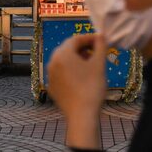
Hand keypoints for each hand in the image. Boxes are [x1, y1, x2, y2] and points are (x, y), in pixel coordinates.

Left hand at [47, 34, 106, 148]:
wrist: (81, 115)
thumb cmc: (91, 87)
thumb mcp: (99, 64)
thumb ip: (100, 46)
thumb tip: (101, 35)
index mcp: (62, 54)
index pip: (75, 39)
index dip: (89, 38)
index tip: (100, 41)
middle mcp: (52, 62)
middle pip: (67, 49)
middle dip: (82, 49)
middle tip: (96, 53)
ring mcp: (50, 76)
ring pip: (63, 61)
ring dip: (76, 60)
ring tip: (90, 65)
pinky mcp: (51, 88)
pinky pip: (61, 74)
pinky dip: (70, 71)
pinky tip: (81, 78)